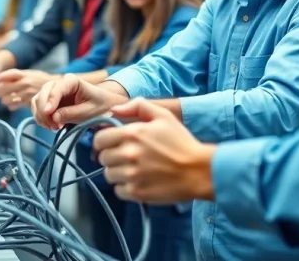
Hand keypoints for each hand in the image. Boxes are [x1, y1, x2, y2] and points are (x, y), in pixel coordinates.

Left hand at [0, 70, 58, 110]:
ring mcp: (27, 93)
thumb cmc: (39, 79)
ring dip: (4, 100)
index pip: (6, 75)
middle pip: (3, 88)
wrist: (56, 87)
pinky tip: (14, 103)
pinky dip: (11, 105)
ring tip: (8, 98)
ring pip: (6, 99)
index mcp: (23, 74)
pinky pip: (13, 106)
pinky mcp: (29, 102)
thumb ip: (15, 76)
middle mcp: (24, 83)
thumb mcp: (28, 73)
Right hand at [31, 74, 127, 130]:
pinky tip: (52, 126)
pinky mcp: (51, 102)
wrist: (104, 106)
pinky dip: (41, 118)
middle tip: (54, 126)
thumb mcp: (89, 112)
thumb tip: (53, 117)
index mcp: (71, 81)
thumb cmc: (100, 106)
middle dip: (44, 111)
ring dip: (41, 116)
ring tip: (55, 128)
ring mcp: (53, 93)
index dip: (50, 101)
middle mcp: (60, 84)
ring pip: (37, 101)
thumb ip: (71, 114)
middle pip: (42, 94)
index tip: (49, 113)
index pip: (55, 89)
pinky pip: (39, 109)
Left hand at [94, 99, 216, 203]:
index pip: (100, 139)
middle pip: (103, 158)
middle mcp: (129, 154)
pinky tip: (138, 181)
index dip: (104, 141)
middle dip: (111, 156)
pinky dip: (125, 187)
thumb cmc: (181, 142)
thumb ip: (137, 107)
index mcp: (132, 133)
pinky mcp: (137, 192)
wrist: (198, 171)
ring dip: (117, 172)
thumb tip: (113, 110)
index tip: (111, 144)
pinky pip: (118, 191)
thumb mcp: (163, 116)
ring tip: (133, 169)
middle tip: (126, 157)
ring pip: (109, 175)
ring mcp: (132, 175)